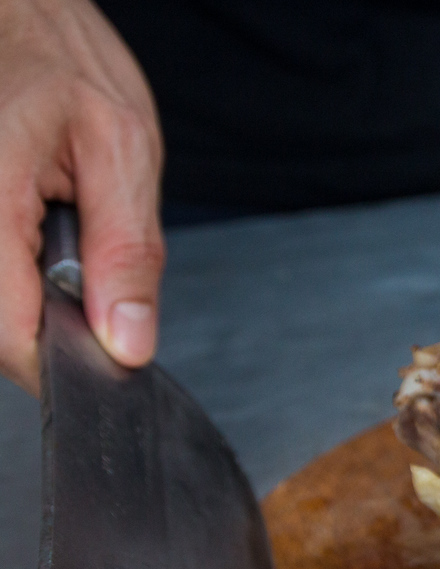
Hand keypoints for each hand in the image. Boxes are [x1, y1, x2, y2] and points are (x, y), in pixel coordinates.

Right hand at [0, 0, 163, 394]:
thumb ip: (127, 254)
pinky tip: (44, 237)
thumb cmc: (63, 63)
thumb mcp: (123, 152)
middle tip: (94, 281)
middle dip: (52, 324)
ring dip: (35, 297)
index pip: (9, 329)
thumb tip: (129, 341)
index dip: (59, 361)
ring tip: (63, 237)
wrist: (19, 19)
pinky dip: (23, 276)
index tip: (102, 365)